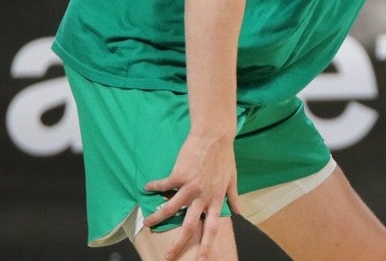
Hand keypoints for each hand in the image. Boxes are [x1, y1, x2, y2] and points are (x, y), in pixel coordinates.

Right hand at [142, 131, 239, 259]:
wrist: (214, 137)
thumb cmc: (224, 157)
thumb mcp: (232, 179)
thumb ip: (233, 197)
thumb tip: (240, 212)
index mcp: (216, 199)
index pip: (212, 228)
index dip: (207, 245)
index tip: (202, 260)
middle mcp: (203, 197)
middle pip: (189, 226)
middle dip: (177, 244)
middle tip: (167, 257)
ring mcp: (190, 187)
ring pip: (170, 209)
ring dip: (156, 218)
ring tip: (146, 223)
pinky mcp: (178, 175)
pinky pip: (162, 186)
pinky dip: (153, 187)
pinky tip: (147, 187)